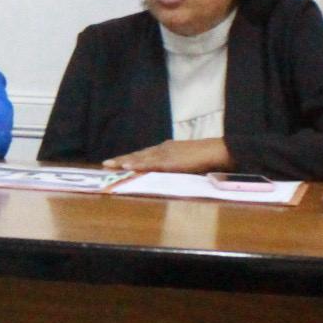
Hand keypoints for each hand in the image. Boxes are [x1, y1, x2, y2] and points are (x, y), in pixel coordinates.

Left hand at [105, 138, 231, 173]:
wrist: (217, 152)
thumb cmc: (205, 159)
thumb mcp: (186, 162)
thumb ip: (175, 166)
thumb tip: (167, 173)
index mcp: (167, 149)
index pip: (144, 154)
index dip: (130, 158)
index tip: (117, 161)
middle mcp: (163, 149)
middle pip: (138, 154)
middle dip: (121, 159)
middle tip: (105, 164)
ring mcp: (165, 154)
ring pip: (140, 158)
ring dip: (124, 161)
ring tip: (110, 165)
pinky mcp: (169, 161)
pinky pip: (150, 163)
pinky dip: (137, 165)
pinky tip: (127, 167)